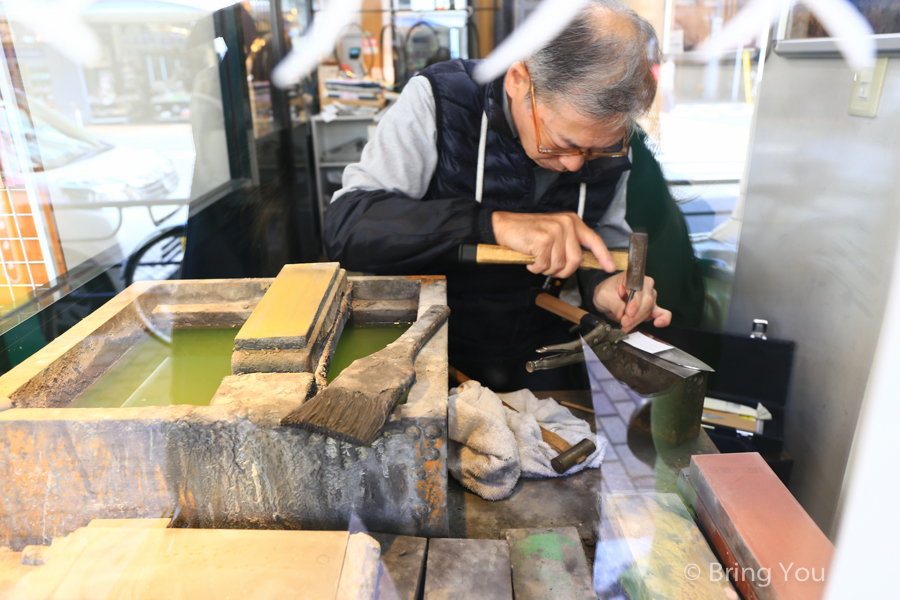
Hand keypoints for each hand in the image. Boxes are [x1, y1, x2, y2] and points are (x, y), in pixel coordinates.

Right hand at [491, 211, 614, 277]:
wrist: (505, 226)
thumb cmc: (530, 233)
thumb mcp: (555, 233)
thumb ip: (570, 244)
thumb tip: (583, 262)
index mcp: (572, 222)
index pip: (594, 240)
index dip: (603, 256)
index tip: (610, 268)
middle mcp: (566, 224)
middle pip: (576, 261)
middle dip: (563, 271)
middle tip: (550, 268)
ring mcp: (555, 231)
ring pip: (559, 265)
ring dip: (547, 269)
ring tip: (538, 261)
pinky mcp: (543, 240)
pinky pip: (545, 265)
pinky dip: (536, 268)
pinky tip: (530, 261)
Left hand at [593, 273, 671, 332]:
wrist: (607, 297)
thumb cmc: (607, 292)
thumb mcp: (604, 296)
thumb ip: (613, 304)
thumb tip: (621, 313)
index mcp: (634, 278)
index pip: (638, 291)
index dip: (635, 304)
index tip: (628, 313)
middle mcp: (645, 286)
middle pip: (646, 302)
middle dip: (635, 315)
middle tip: (624, 322)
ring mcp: (650, 297)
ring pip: (649, 310)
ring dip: (638, 320)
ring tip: (626, 326)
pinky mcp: (652, 308)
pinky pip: (662, 313)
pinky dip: (662, 319)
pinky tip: (658, 323)